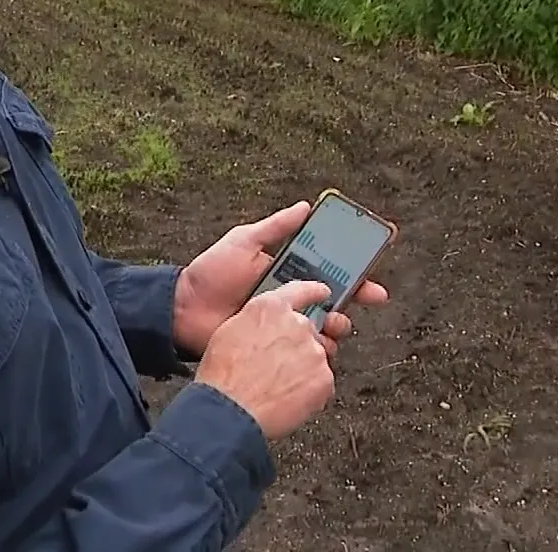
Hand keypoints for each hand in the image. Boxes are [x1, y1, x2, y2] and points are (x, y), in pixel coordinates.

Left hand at [172, 198, 389, 360]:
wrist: (184, 311)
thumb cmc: (211, 273)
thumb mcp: (243, 242)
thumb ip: (275, 227)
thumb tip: (305, 206)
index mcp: (288, 272)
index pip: (329, 271)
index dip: (354, 273)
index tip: (372, 274)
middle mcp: (292, 298)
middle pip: (335, 300)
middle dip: (356, 300)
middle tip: (368, 299)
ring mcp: (285, 324)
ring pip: (325, 327)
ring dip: (337, 325)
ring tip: (333, 325)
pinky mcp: (276, 346)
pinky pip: (305, 350)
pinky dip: (318, 350)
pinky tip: (317, 346)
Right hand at [194, 280, 336, 440]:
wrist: (230, 409)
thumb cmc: (223, 375)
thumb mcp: (230, 331)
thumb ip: (257, 321)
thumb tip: (265, 326)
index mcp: (271, 308)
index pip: (302, 291)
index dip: (314, 293)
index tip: (323, 293)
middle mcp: (296, 324)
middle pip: (309, 331)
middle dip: (298, 347)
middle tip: (278, 368)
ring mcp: (313, 350)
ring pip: (316, 358)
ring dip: (303, 370)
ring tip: (278, 387)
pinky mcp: (323, 377)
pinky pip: (323, 383)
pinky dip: (310, 392)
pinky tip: (288, 399)